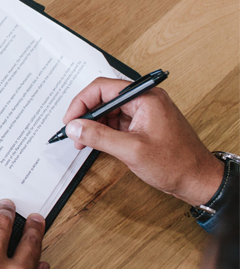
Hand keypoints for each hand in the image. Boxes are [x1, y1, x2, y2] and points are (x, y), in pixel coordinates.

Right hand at [63, 77, 223, 204]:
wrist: (198, 180)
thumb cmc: (175, 164)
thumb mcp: (131, 150)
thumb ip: (99, 136)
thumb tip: (74, 127)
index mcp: (145, 98)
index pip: (103, 88)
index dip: (81, 103)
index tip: (70, 120)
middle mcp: (145, 100)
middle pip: (104, 98)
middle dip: (85, 115)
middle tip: (73, 133)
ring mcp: (145, 112)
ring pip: (108, 111)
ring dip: (93, 125)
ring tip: (82, 141)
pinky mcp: (143, 125)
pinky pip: (116, 122)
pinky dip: (103, 132)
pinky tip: (95, 142)